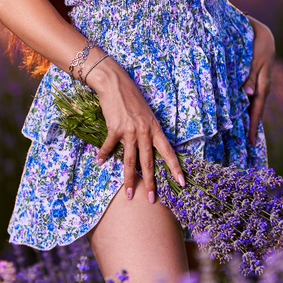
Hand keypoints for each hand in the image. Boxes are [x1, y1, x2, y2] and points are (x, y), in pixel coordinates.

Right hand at [88, 59, 185, 202]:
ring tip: (129, 194)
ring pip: (130, 161)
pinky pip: (109, 147)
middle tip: (151, 199)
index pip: (168, 152)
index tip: (182, 182)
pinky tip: (100, 162)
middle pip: (148, 162)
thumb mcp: (146, 114)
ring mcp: (129, 131)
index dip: (175, 168)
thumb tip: (146, 148)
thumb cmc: (131, 97)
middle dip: (150, 183)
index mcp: (155, 128)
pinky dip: (104, 155)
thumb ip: (148, 131)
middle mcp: (144, 131)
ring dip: (129, 179)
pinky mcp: (115, 129)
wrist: (115, 83)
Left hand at [243, 16, 274, 146]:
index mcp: (263, 84)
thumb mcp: (255, 58)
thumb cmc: (257, 43)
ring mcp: (257, 84)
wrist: (262, 32)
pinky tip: (238, 113)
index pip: (257, 110)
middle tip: (246, 146)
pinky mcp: (253, 80)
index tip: (250, 143)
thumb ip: (251, 76)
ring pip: (252, 105)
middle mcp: (261, 87)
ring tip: (242, 134)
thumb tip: (249, 95)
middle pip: (255, 111)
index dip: (253, 126)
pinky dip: (244, 107)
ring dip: (247, 118)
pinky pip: (249, 97)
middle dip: (251, 127)